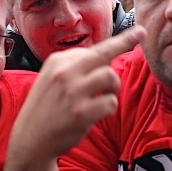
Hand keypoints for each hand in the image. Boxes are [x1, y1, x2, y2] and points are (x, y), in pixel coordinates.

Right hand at [9, 27, 144, 162]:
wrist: (30, 138)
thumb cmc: (46, 107)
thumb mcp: (51, 78)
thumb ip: (76, 66)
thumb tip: (108, 56)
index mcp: (57, 61)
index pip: (93, 48)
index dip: (118, 42)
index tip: (138, 32)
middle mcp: (65, 72)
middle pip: (105, 54)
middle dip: (125, 42)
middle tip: (141, 33)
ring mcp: (73, 92)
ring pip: (111, 77)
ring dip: (112, 88)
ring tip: (101, 97)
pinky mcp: (81, 113)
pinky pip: (111, 103)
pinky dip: (107, 108)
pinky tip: (95, 114)